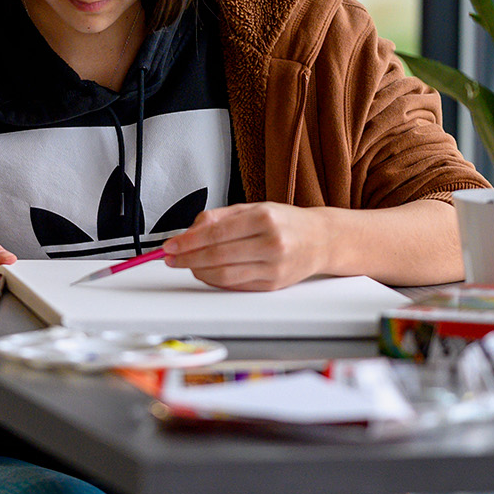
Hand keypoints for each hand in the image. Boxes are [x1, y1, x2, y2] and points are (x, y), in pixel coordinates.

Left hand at [161, 203, 328, 290]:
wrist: (322, 240)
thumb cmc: (287, 222)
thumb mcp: (254, 207)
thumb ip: (220, 217)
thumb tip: (188, 232)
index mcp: (265, 218)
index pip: (216, 232)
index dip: (188, 241)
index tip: (171, 245)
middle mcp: (271, 243)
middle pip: (217, 256)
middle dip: (187, 258)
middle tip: (171, 258)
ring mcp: (273, 267)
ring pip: (224, 275)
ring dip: (198, 271)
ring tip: (187, 264)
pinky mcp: (273, 285)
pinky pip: (235, 286)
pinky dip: (215, 280)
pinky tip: (206, 272)